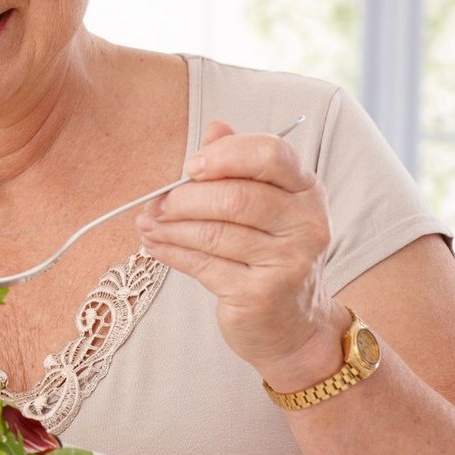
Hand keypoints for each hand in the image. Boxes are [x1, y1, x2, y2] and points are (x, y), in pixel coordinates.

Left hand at [134, 120, 348, 389]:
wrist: (294, 327)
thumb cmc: (270, 255)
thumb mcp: (265, 205)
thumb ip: (239, 165)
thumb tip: (214, 127)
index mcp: (307, 190)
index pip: (271, 154)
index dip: (225, 155)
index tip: (190, 167)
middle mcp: (306, 224)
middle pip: (235, 197)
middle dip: (185, 198)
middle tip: (156, 204)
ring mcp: (288, 262)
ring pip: (214, 233)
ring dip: (169, 227)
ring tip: (147, 224)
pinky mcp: (261, 295)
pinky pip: (203, 265)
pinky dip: (171, 253)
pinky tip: (154, 246)